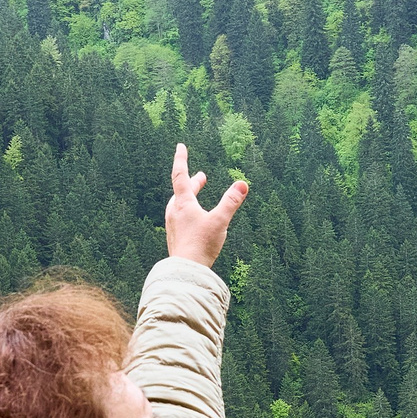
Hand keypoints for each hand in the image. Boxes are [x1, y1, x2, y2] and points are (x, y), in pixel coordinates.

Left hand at [163, 143, 247, 268]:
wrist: (186, 271)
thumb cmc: (201, 245)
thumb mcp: (220, 221)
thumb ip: (231, 202)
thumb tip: (243, 184)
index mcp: (183, 204)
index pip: (180, 175)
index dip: (181, 159)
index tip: (180, 146)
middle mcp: (175, 212)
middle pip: (182, 191)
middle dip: (193, 183)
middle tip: (201, 177)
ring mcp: (173, 225)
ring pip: (181, 205)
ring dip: (190, 197)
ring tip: (198, 196)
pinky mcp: (176, 237)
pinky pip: (181, 218)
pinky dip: (190, 211)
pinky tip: (196, 220)